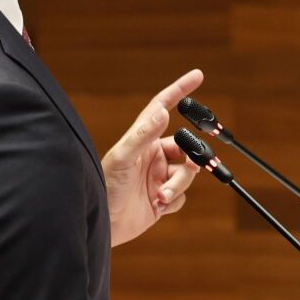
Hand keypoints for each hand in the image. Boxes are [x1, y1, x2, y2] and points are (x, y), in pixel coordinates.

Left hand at [102, 69, 203, 247]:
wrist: (101, 224)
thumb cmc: (104, 186)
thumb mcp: (122, 158)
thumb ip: (142, 135)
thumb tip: (163, 112)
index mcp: (142, 140)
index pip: (163, 108)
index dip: (180, 91)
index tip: (197, 75)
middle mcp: (152, 156)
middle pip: (185, 148)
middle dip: (191, 159)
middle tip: (193, 164)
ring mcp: (157, 177)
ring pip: (187, 174)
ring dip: (178, 185)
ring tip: (160, 196)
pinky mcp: (161, 198)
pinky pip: (181, 196)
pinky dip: (174, 201)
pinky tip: (158, 205)